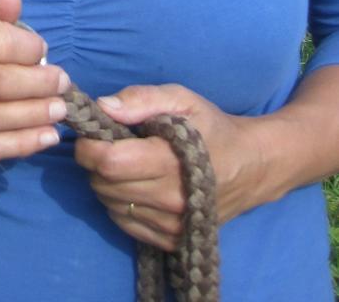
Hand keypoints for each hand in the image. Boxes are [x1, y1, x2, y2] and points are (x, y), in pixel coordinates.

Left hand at [75, 83, 261, 250]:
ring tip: (124, 164)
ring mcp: (171, 225)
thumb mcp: (181, 99)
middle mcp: (169, 201)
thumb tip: (103, 107)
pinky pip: (124, 224)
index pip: (108, 162)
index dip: (89, 146)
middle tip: (108, 145)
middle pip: (104, 185)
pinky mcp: (172, 240)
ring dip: (105, 183)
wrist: (250, 167)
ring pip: (110, 205)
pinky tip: (133, 186)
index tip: (93, 133)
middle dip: (94, 163)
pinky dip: (118, 204)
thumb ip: (142, 99)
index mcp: (169, 163)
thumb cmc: (211, 128)